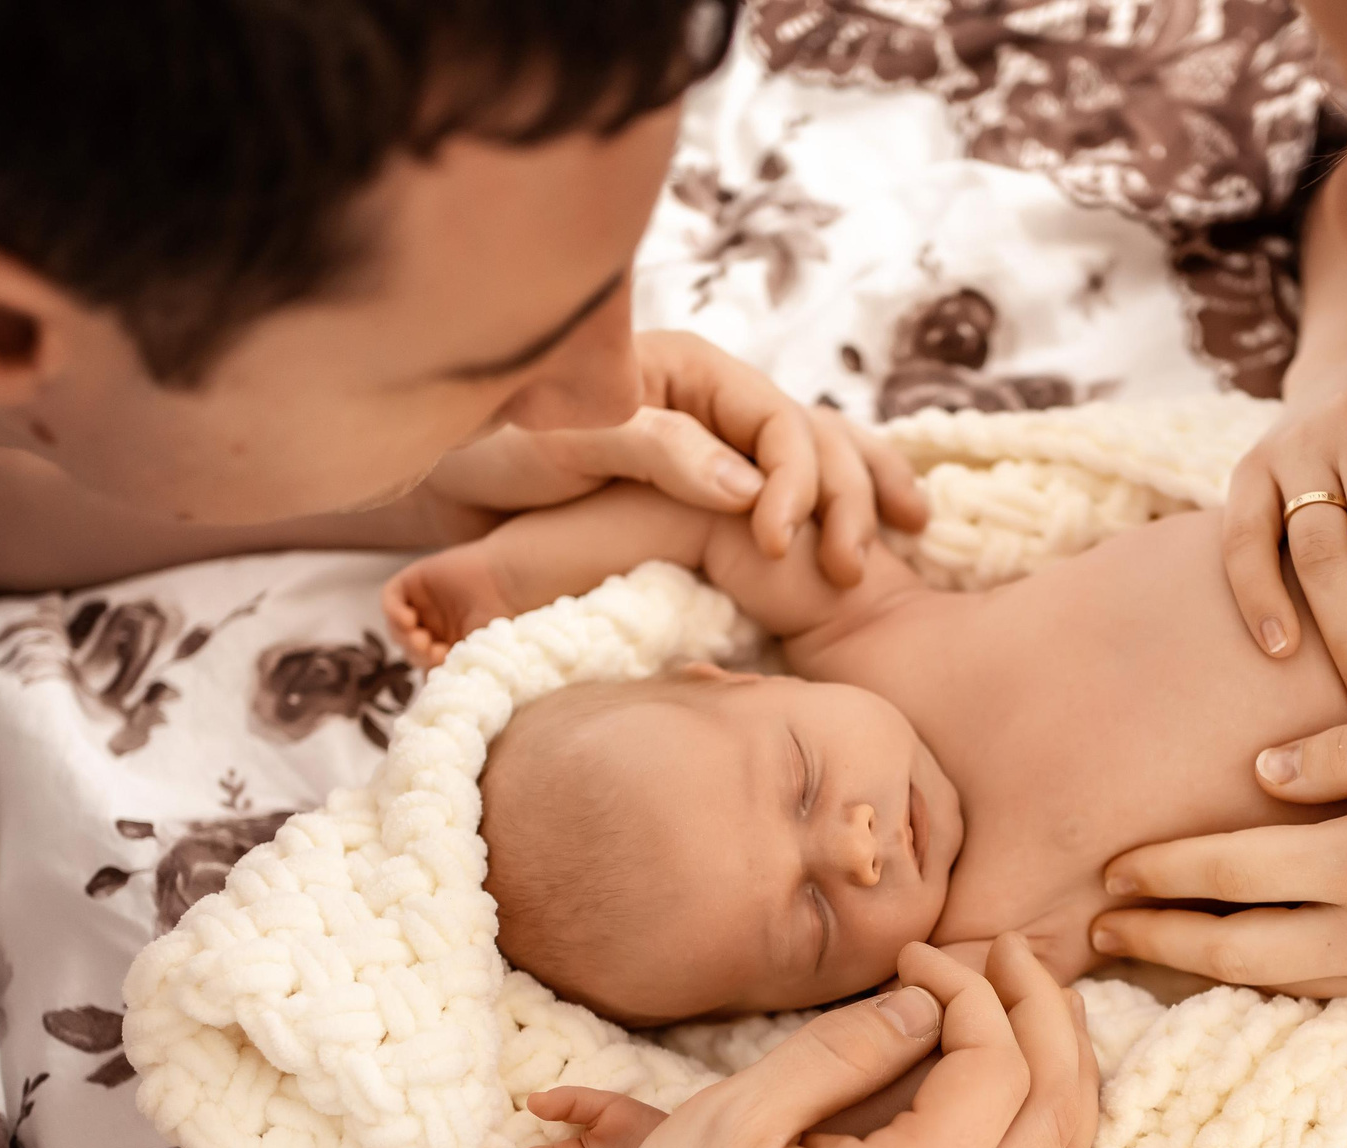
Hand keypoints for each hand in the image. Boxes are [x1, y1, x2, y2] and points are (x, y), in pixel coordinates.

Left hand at [381, 538, 515, 665]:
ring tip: (421, 639)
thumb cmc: (500, 620)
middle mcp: (435, 621)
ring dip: (403, 638)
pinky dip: (393, 611)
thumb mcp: (475, 653)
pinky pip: (391, 597)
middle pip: (407, 645)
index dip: (423, 668)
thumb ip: (451, 669)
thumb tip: (429, 688)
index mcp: (449, 640)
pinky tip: (408, 620)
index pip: (422, 659)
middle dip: (416, 654)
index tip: (436, 674)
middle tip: (433, 652)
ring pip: (396, 626)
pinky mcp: (416, 580)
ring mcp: (424, 601)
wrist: (506, 584)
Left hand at [423, 331, 926, 586]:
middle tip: (848, 573)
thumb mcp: (564, 444)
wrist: (450, 481)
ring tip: (896, 549)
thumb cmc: (490, 449)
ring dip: (863, 503)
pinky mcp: (712, 492)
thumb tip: (749, 489)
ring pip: (822, 464)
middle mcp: (719, 404)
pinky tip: (875, 549)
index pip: (779, 422)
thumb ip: (655, 452)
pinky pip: (794, 498)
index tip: (775, 547)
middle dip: (844, 502)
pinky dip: (835, 520)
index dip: (794, 483)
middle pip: (816, 444)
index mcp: (692, 374)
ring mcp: (722, 446)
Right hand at [531, 936, 1098, 1147]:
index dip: (970, 989)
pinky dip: (1042, 1137)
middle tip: (1010, 950)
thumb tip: (924, 1004)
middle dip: (1046, 1016)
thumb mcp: (732, 1121)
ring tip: (1037, 1008)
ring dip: (1064, 1077)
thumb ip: (840, 1052)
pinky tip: (1014, 1097)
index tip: (913, 953)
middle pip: (1058, 1115)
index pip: (997, 1068)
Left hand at [1089, 710, 1346, 1001]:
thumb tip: (1260, 772)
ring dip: (1194, 965)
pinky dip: (1252, 974)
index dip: (1165, 870)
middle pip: (1229, 946)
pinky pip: (1309, 986)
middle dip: (1154, 940)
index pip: (1235, 867)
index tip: (1111, 867)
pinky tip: (1224, 958)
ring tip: (1136, 948)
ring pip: (1264, 977)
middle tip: (1092, 931)